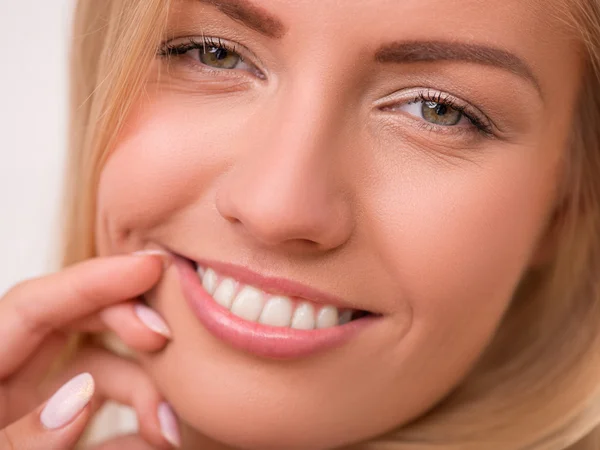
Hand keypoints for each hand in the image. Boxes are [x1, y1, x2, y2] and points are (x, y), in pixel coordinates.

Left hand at [0, 252, 180, 448]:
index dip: (93, 279)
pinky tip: (163, 439)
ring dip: (146, 389)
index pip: (33, 306)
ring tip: (168, 427)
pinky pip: (111, 417)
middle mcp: (14, 380)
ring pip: (104, 371)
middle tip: (167, 336)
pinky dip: (141, 425)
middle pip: (78, 321)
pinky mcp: (66, 436)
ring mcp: (42, 408)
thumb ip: (22, 436)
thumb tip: (80, 400)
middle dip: (129, 319)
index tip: (150, 267)